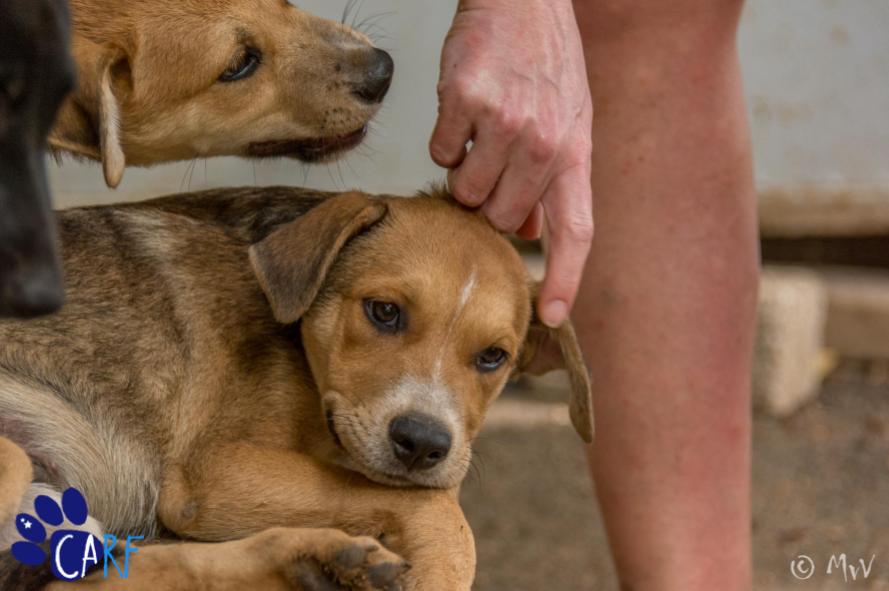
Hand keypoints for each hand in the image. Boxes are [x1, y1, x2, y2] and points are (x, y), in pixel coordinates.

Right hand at [431, 0, 592, 327]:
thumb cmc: (545, 61)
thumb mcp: (568, 120)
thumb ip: (552, 180)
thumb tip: (526, 234)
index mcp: (575, 151)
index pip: (575, 229)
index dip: (564, 278)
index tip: (549, 315)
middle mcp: (545, 142)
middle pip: (500, 217)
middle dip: (489, 202)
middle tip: (493, 164)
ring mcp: (505, 123)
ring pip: (465, 190)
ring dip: (465, 171)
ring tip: (481, 132)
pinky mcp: (464, 103)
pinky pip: (441, 153)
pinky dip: (446, 140)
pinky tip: (464, 111)